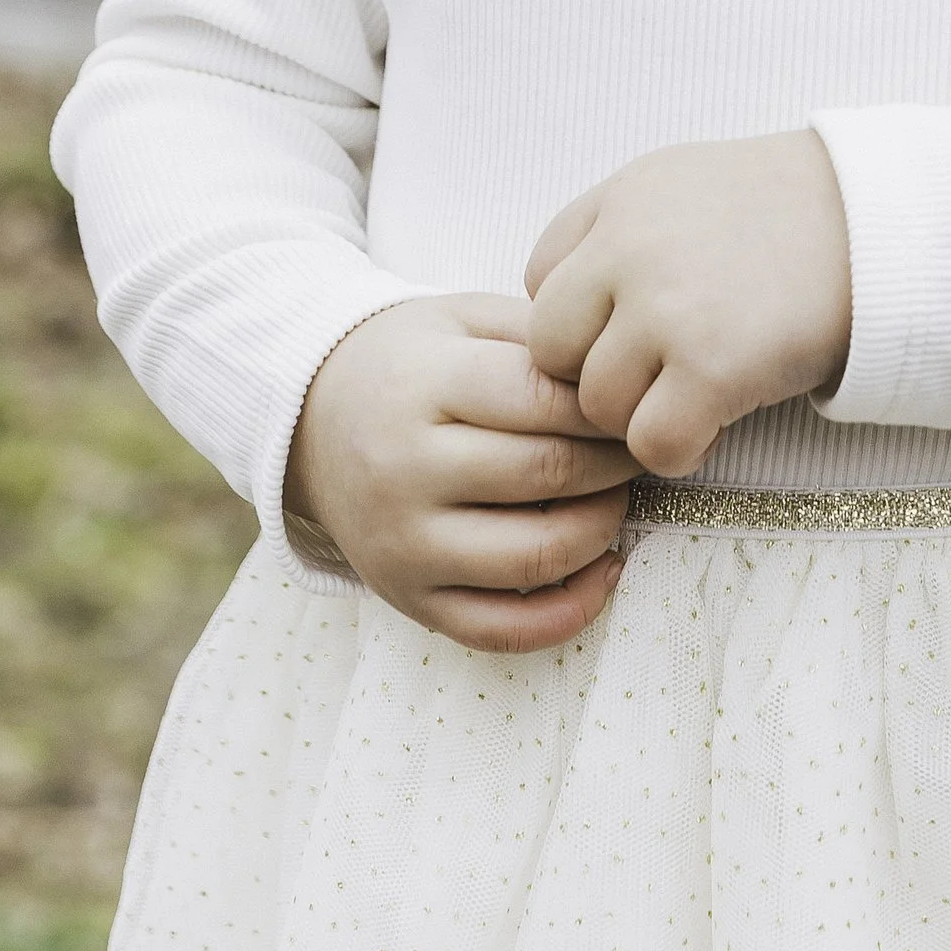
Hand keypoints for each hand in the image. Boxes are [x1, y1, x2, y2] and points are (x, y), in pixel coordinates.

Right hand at [285, 292, 638, 650]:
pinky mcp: (411, 599)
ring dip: (602, 527)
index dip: (606, 404)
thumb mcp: (462, 320)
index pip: (543, 400)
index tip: (633, 400)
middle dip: (615, 461)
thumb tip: (623, 381)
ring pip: (537, 556)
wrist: (311, 419)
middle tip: (639, 446)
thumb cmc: (409, 363)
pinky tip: (603, 567)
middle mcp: (406, 472)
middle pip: (548, 473)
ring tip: (616, 496)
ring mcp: (405, 546)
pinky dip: (572, 609)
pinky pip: (506, 629)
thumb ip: (538, 339)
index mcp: (422, 388)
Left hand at [523, 133, 853, 477]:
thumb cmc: (784, 207)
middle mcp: (628, 252)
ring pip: (597, 406)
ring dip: (639, 416)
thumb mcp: (679, 181)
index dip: (581, 319)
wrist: (879, 222)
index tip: (630, 328)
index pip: (540, 283)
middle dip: (593, 374)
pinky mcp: (714, 368)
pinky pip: (652, 443)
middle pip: (551, 352)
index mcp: (618, 204)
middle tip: (654, 374)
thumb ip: (613, 227)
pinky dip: (677, 450)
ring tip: (692, 395)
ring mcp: (668, 312)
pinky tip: (712, 425)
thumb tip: (564, 300)